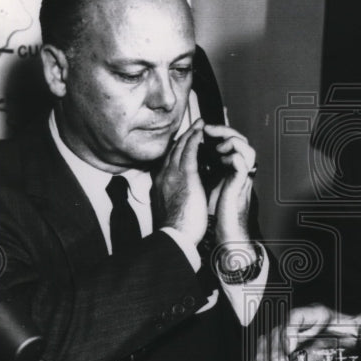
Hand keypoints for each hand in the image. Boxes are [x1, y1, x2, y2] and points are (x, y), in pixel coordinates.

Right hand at [153, 118, 208, 246]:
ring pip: (180, 147)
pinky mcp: (184, 176)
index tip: (185, 141)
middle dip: (184, 137)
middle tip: (194, 126)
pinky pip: (189, 151)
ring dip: (190, 133)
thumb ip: (172, 197)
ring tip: (199, 124)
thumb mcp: (170, 209)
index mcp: (159, 185)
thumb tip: (179, 194)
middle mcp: (163, 176)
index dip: (177, 149)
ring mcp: (172, 174)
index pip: (168, 161)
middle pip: (173, 151)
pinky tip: (200, 131)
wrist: (175, 236)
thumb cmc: (177, 228)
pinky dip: (194, 139)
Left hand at [203, 123, 256, 255]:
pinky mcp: (241, 185)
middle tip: (207, 127)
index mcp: (228, 168)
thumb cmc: (211, 212)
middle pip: (240, 140)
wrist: (219, 232)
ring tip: (216, 143)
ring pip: (246, 148)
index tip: (200, 126)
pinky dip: (231, 156)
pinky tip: (221, 158)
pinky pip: (242, 163)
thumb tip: (187, 155)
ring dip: (230, 141)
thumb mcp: (201, 184)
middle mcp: (238, 171)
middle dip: (223, 130)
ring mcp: (241, 177)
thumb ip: (200, 169)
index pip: (228, 142)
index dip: (216, 132)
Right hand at [244, 304, 360, 360]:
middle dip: (274, 351)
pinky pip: (265, 354)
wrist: (350, 339)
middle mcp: (299, 325)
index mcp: (316, 315)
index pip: (295, 316)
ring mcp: (289, 338)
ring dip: (262, 358)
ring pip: (267, 342)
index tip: (289, 347)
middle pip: (277, 332)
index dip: (288, 330)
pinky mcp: (284, 352)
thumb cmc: (355, 330)